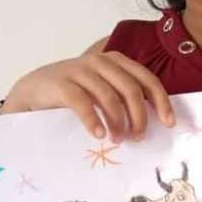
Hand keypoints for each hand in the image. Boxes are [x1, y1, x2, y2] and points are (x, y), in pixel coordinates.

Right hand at [1, 50, 174, 140]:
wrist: (34, 90)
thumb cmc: (74, 93)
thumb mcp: (103, 91)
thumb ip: (124, 97)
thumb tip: (153, 121)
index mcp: (116, 62)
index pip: (147, 79)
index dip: (161, 101)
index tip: (168, 123)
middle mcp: (100, 62)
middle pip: (131, 89)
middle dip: (139, 116)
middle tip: (137, 138)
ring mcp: (79, 70)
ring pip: (109, 96)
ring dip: (117, 122)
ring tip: (117, 140)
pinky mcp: (61, 83)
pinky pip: (82, 102)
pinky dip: (93, 120)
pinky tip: (98, 134)